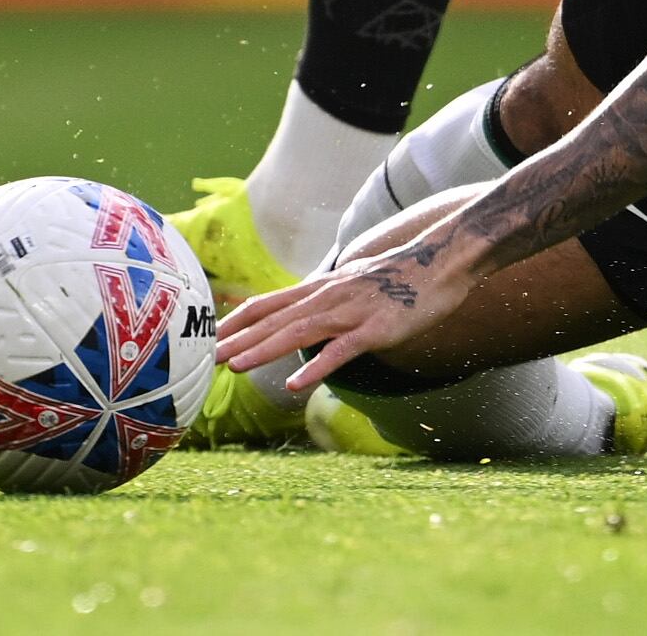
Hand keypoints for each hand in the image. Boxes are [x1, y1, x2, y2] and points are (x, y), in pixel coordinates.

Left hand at [216, 237, 483, 394]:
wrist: (442, 261)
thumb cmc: (400, 277)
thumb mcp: (353, 284)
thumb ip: (326, 301)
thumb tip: (303, 318)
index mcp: (320, 288)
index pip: (267, 303)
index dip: (235, 322)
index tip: (207, 338)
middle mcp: (328, 296)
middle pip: (274, 319)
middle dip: (237, 339)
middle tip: (204, 357)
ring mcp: (351, 312)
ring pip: (298, 332)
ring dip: (263, 350)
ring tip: (234, 366)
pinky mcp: (375, 328)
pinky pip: (340, 350)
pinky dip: (316, 366)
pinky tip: (295, 384)